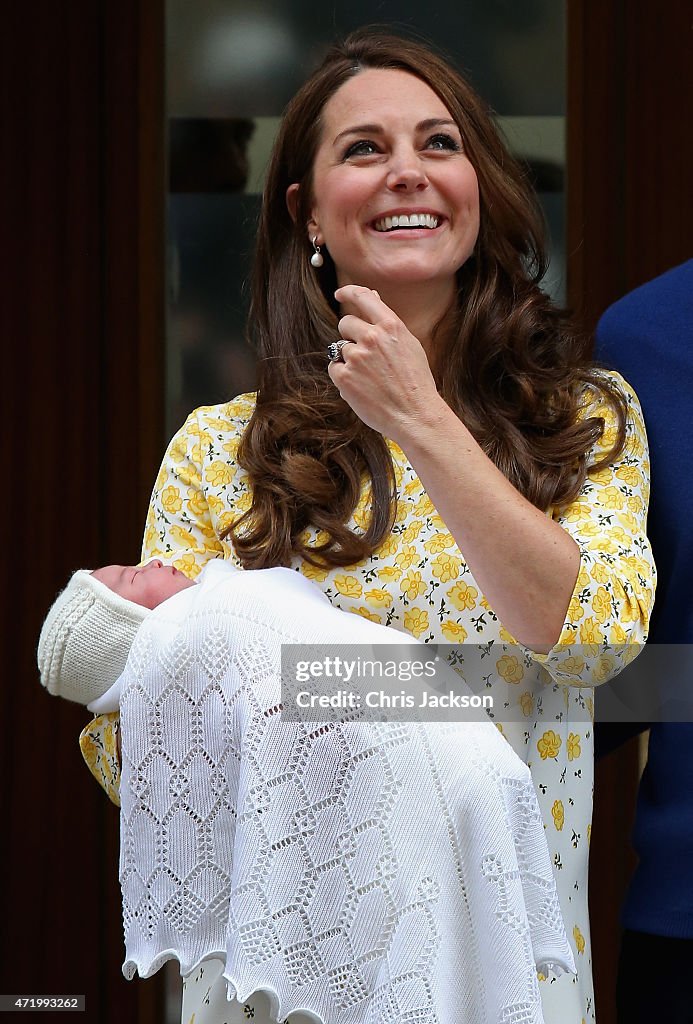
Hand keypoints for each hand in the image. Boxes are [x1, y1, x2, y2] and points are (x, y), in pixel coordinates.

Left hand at [329, 285, 440, 440]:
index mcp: (391, 326)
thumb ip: (387, 322)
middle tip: (364, 355)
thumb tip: (371, 295)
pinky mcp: (344, 377)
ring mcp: (356, 357)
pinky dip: (343, 376)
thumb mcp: (409, 344)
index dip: (348, 292)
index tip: (340, 293)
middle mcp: (372, 337)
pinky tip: (361, 387)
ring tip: (370, 377)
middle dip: (350, 335)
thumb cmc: (415, 382)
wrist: (415, 415)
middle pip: (345, 323)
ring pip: (339, 348)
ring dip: (349, 360)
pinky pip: (333, 368)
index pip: (363, 297)